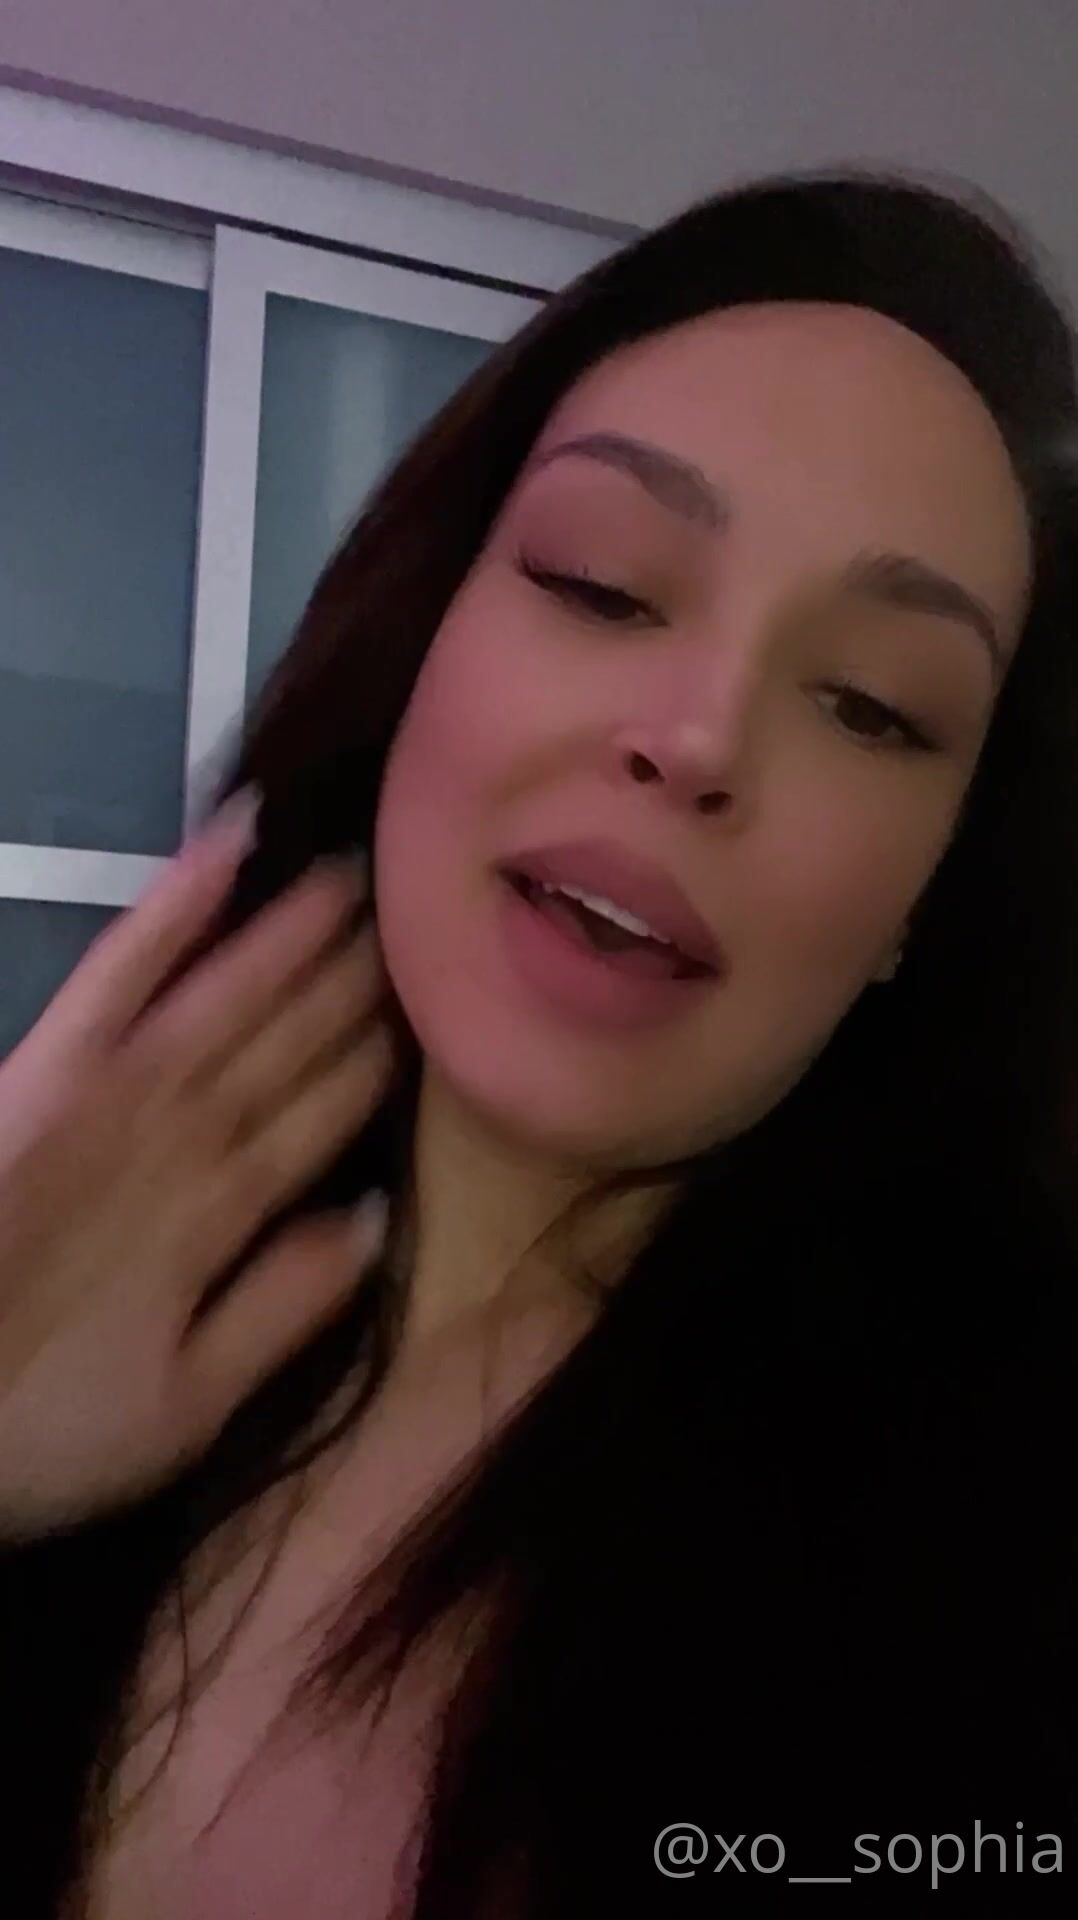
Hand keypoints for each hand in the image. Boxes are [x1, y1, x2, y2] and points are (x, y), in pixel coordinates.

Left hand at [0, 796, 392, 1536]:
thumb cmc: (44, 1424)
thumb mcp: (188, 1412)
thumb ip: (286, 1310)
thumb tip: (378, 1216)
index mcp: (225, 1214)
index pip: (329, 1116)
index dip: (386, 1058)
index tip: (444, 1002)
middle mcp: (184, 1130)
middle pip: (290, 1042)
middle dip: (358, 977)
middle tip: (424, 908)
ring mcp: (113, 1084)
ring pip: (229, 993)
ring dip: (294, 931)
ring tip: (357, 869)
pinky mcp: (49, 1062)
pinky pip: (122, 969)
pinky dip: (173, 905)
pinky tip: (226, 846)